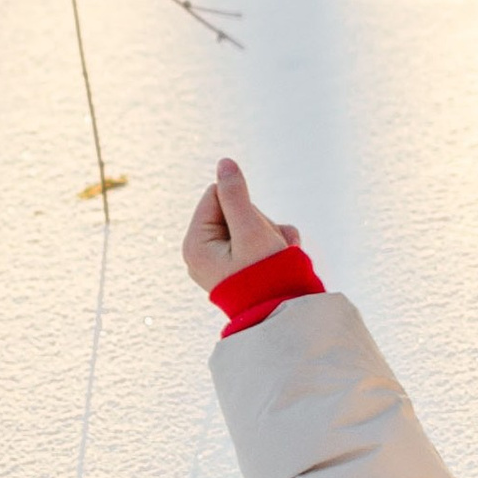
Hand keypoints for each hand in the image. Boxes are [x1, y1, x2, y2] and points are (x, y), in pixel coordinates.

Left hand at [181, 155, 302, 296]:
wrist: (282, 314)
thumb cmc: (265, 274)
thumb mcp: (251, 229)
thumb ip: (236, 195)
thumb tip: (224, 162)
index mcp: (195, 243)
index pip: (216, 194)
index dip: (242, 204)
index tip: (253, 229)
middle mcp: (201, 251)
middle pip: (233, 208)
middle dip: (258, 220)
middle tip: (268, 245)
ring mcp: (217, 260)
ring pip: (247, 222)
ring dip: (269, 231)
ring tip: (278, 253)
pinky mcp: (233, 266)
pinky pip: (252, 239)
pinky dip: (270, 243)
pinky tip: (281, 256)